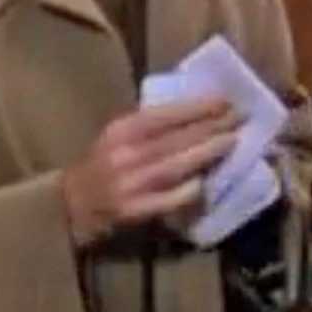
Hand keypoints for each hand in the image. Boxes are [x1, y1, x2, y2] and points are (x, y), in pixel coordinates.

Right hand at [61, 98, 240, 247]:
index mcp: (121, 130)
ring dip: (208, 152)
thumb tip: (195, 109)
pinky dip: (190, 188)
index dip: (197, 107)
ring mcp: (131, 183)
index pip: (165, 114)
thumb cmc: (102, 163)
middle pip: (176, 138)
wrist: (72, 204)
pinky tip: (207, 180)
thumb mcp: (117, 135)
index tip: (224, 100)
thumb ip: (149, 124)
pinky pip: (170, 198)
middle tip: (239, 117)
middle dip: (211, 127)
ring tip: (234, 141)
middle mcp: (126, 154)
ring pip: (177, 165)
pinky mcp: (136, 210)